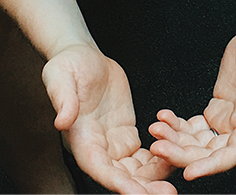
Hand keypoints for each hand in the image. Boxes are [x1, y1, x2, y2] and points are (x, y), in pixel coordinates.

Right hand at [43, 44, 176, 193]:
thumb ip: (63, 99)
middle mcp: (96, 145)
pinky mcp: (125, 132)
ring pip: (134, 169)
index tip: (136, 193)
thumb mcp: (60, 77)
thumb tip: (61, 121)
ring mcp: (112, 141)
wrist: (83, 55)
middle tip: (167, 192)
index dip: (117, 182)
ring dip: (153, 177)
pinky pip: (143, 153)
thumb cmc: (67, 65)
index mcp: (80, 137)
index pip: (98, 167)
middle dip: (142, 187)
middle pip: (120, 175)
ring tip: (174, 181)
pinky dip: (158, 158)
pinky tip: (174, 158)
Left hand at [149, 18, 235, 179]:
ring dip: (176, 141)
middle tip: (158, 147)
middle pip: (211, 153)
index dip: (213, 165)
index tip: (191, 171)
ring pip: (199, 143)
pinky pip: (194, 127)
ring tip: (155, 130)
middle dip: (183, 154)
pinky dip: (177, 126)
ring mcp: (229, 118)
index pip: (235, 152)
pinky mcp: (218, 107)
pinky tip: (163, 118)